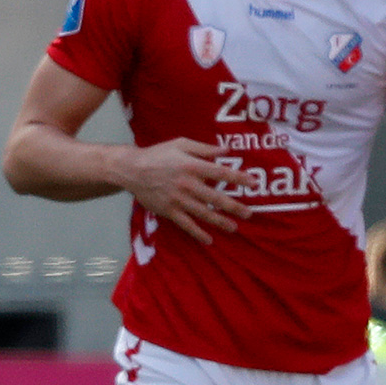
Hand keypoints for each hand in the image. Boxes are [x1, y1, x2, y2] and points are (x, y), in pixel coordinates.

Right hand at [114, 139, 248, 241]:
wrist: (131, 169)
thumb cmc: (158, 154)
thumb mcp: (181, 144)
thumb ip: (204, 149)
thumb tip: (226, 151)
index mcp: (192, 166)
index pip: (221, 173)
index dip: (239, 178)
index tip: (254, 183)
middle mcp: (188, 184)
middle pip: (216, 198)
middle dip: (235, 207)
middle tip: (249, 214)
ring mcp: (179, 200)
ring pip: (204, 214)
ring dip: (221, 222)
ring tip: (234, 228)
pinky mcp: (169, 211)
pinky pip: (186, 225)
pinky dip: (198, 233)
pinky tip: (209, 240)